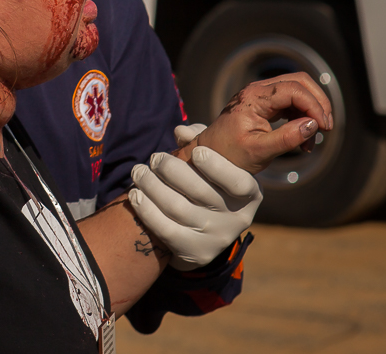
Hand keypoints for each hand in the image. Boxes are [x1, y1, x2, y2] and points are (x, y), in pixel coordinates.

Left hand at [128, 144, 261, 270]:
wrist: (204, 233)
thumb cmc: (208, 183)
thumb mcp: (213, 162)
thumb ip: (201, 140)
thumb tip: (180, 132)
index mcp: (250, 194)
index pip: (239, 183)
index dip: (218, 167)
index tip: (196, 152)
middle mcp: (237, 218)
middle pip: (200, 192)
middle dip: (171, 170)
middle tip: (155, 158)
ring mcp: (217, 238)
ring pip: (177, 208)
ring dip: (152, 186)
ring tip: (138, 172)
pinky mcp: (195, 253)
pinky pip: (165, 229)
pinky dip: (146, 210)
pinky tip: (135, 194)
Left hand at [186, 72, 332, 173]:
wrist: (209, 156)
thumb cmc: (228, 154)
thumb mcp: (259, 151)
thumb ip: (287, 138)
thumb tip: (312, 125)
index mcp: (254, 97)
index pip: (293, 89)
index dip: (314, 105)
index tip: (324, 127)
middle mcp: (258, 90)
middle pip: (299, 82)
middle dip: (318, 102)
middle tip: (326, 128)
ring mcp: (262, 95)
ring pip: (298, 90)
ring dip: (311, 112)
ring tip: (312, 141)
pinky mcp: (266, 104)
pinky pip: (292, 103)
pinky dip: (303, 117)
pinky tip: (304, 140)